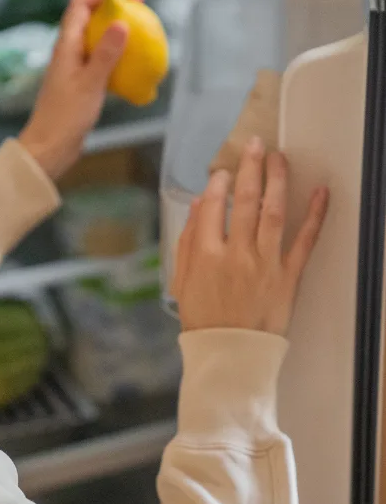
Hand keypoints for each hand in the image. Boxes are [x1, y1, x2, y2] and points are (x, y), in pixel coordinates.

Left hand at [19, 0, 141, 180]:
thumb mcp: (90, 84)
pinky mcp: (80, 79)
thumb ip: (106, 54)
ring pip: (95, 34)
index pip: (81, 3)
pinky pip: (100, 56)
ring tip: (140, 29)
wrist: (48, 147)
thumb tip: (122, 23)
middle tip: (141, 7)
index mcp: (65, 44)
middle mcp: (68, 49)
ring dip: (115, 27)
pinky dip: (116, 52)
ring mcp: (73, 64)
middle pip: (88, 13)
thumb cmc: (66, 117)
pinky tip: (134, 63)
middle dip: (113, 4)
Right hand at [173, 138, 328, 336]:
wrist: (231, 359)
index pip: (213, 205)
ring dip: (277, 179)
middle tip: (255, 144)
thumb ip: (188, 240)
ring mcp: (265, 265)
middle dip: (250, 167)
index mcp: (206, 255)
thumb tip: (198, 204)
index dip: (218, 182)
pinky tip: (320, 192)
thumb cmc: (203, 321)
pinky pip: (305, 241)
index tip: (222, 172)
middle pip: (244, 200)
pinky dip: (314, 215)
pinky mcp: (288, 278)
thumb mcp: (182, 280)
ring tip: (279, 157)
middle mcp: (236, 255)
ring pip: (273, 212)